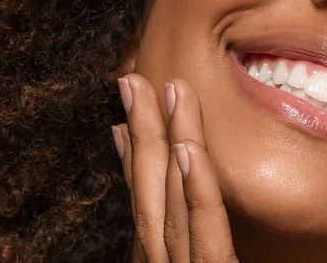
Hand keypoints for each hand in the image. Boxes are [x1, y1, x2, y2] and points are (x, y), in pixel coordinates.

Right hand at [112, 74, 237, 262]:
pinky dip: (194, 186)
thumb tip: (185, 182)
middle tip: (133, 81)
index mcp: (162, 262)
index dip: (131, 157)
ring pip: (172, 199)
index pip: (143, 203)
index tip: (121, 118)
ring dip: (166, 140)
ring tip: (169, 91)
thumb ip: (198, 242)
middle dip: (142, 132)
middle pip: (149, 192)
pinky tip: (187, 148)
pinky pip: (205, 228)